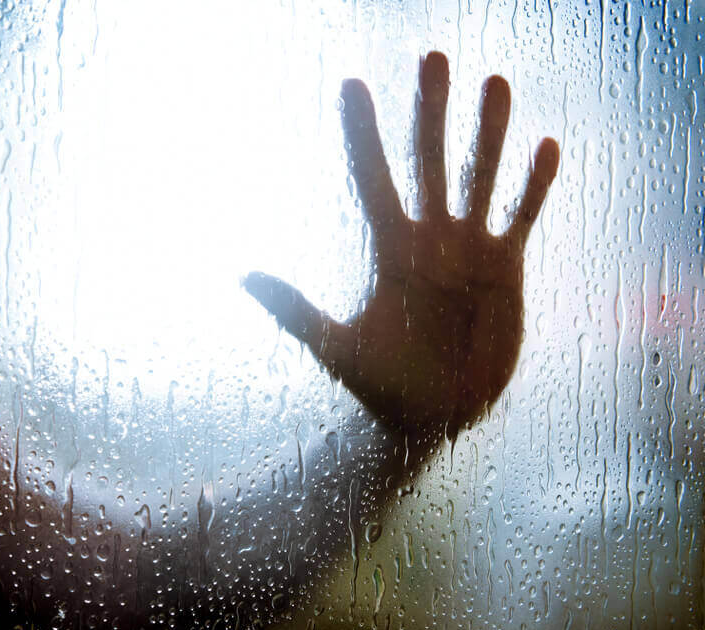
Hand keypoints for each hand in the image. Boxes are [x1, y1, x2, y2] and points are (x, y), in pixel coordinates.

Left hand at [244, 51, 558, 439]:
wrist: (435, 417)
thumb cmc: (382, 387)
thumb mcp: (336, 349)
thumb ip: (294, 312)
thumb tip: (241, 276)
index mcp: (388, 249)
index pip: (371, 177)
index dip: (361, 133)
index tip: (351, 84)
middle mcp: (428, 239)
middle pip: (429, 160)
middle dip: (430, 109)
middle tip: (432, 56)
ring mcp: (468, 249)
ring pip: (479, 176)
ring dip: (488, 132)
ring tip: (495, 82)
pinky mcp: (505, 268)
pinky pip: (522, 216)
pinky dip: (532, 186)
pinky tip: (544, 146)